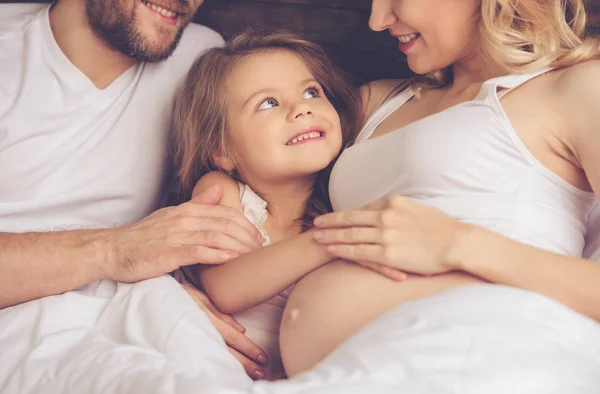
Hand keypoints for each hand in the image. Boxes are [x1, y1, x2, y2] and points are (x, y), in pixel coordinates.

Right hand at [106, 185, 262, 282]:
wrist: (113, 251)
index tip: (257, 234)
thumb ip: (196, 204)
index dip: (244, 223)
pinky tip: (233, 260)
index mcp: (185, 211)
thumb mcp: (170, 216)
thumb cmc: (142, 238)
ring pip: (217, 236)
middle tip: (260, 245)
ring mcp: (177, 236)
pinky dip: (220, 254)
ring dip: (238, 245)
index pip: (223, 212)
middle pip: (224, 223)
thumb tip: (218, 190)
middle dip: (246, 234)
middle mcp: (183, 219)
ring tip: (252, 253)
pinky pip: (201, 252)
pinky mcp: (171, 253)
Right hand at [182, 284, 267, 379]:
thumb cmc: (178, 295)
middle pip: (228, 352)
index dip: (249, 349)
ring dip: (235, 367)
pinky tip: (224, 373)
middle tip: (261, 373)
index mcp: (208, 319)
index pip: (234, 338)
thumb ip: (220, 313)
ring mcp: (191, 342)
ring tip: (250, 376)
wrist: (152, 299)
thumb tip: (240, 329)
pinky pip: (203, 358)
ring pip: (217, 358)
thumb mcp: (201, 298)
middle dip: (246, 364)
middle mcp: (201, 333)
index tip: (263, 357)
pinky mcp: (182, 348)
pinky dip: (216, 366)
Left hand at [313, 196, 463, 275]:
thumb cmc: (443, 228)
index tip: (333, 216)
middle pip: (350, 220)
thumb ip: (399, 210)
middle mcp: (386, 217)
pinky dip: (342, 250)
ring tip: (317, 238)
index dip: (345, 214)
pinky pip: (358, 251)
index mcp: (393, 203)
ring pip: (350, 235)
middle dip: (330, 222)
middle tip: (315, 224)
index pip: (363, 209)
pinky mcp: (387, 253)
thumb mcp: (418, 209)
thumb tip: (387, 211)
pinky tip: (331, 250)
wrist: (457, 243)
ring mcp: (385, 235)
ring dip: (331, 236)